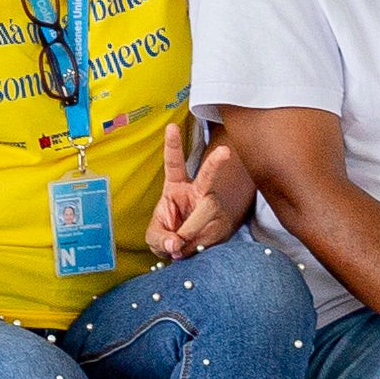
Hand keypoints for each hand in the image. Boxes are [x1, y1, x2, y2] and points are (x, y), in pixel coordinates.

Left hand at [145, 116, 251, 258]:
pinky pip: (213, 235)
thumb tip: (175, 244)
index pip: (174, 163)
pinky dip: (199, 248)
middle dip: (215, 162)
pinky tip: (193, 251)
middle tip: (225, 151)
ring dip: (190, 234)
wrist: (189, 251)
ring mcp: (212, 207)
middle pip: (207, 177)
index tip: (171, 126)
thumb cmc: (168, 236)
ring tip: (180, 248)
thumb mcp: (154, 237)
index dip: (173, 144)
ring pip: (207, 213)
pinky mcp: (222, 225)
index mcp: (175, 187)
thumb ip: (160, 238)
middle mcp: (197, 192)